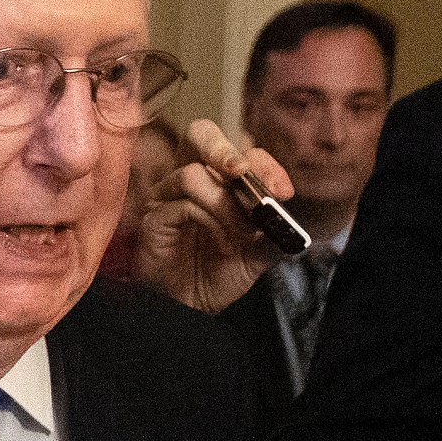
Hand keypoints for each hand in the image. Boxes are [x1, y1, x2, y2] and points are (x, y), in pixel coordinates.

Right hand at [136, 119, 295, 313]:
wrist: (192, 308)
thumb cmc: (219, 274)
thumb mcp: (260, 252)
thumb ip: (275, 227)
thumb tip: (287, 207)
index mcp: (219, 178)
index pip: (240, 148)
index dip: (264, 163)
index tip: (283, 192)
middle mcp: (191, 178)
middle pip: (200, 132)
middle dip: (224, 149)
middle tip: (242, 172)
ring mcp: (169, 195)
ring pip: (193, 174)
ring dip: (225, 205)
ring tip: (241, 236)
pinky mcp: (154, 217)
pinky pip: (183, 203)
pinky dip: (209, 221)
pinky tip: (222, 244)